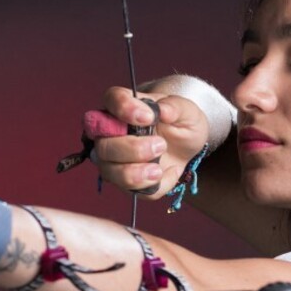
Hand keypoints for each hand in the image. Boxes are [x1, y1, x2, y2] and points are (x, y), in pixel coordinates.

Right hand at [89, 86, 209, 196]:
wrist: (186, 144)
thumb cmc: (179, 121)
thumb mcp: (186, 110)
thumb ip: (175, 107)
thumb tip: (163, 111)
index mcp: (122, 106)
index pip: (111, 100)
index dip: (124, 109)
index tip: (148, 117)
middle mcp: (110, 133)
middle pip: (104, 145)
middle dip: (132, 149)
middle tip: (161, 145)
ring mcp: (113, 160)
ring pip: (109, 172)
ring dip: (134, 174)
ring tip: (158, 169)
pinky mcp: (124, 181)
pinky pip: (132, 190)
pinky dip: (153, 186)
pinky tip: (170, 172)